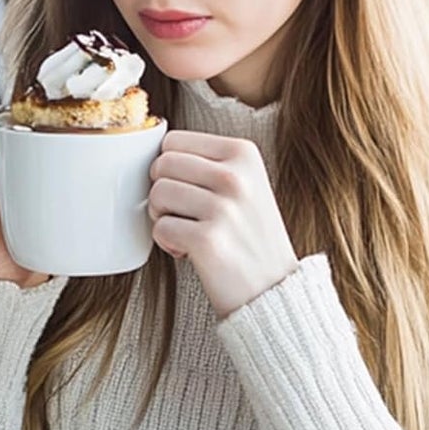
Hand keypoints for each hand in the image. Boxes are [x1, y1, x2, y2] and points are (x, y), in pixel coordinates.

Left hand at [148, 130, 297, 317]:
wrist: (273, 288)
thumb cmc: (250, 236)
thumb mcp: (245, 184)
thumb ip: (207, 163)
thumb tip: (155, 155)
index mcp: (243, 153)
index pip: (173, 141)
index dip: (169, 168)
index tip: (187, 190)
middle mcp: (235, 176)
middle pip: (161, 165)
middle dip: (162, 191)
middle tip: (182, 213)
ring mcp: (223, 207)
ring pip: (157, 194)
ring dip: (162, 217)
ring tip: (187, 231)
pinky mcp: (209, 240)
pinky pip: (160, 228)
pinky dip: (167, 243)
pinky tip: (189, 251)